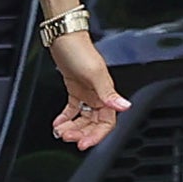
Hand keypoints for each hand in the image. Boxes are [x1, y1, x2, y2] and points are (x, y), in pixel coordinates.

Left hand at [50, 34, 128, 149]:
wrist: (64, 37)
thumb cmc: (80, 51)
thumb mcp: (94, 73)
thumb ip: (109, 92)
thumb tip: (124, 106)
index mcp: (106, 94)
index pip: (106, 123)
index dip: (96, 135)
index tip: (83, 144)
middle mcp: (98, 95)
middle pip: (93, 123)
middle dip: (80, 133)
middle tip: (67, 138)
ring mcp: (87, 93)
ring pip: (83, 118)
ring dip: (72, 127)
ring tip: (60, 131)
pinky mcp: (75, 89)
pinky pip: (73, 108)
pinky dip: (65, 117)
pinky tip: (58, 123)